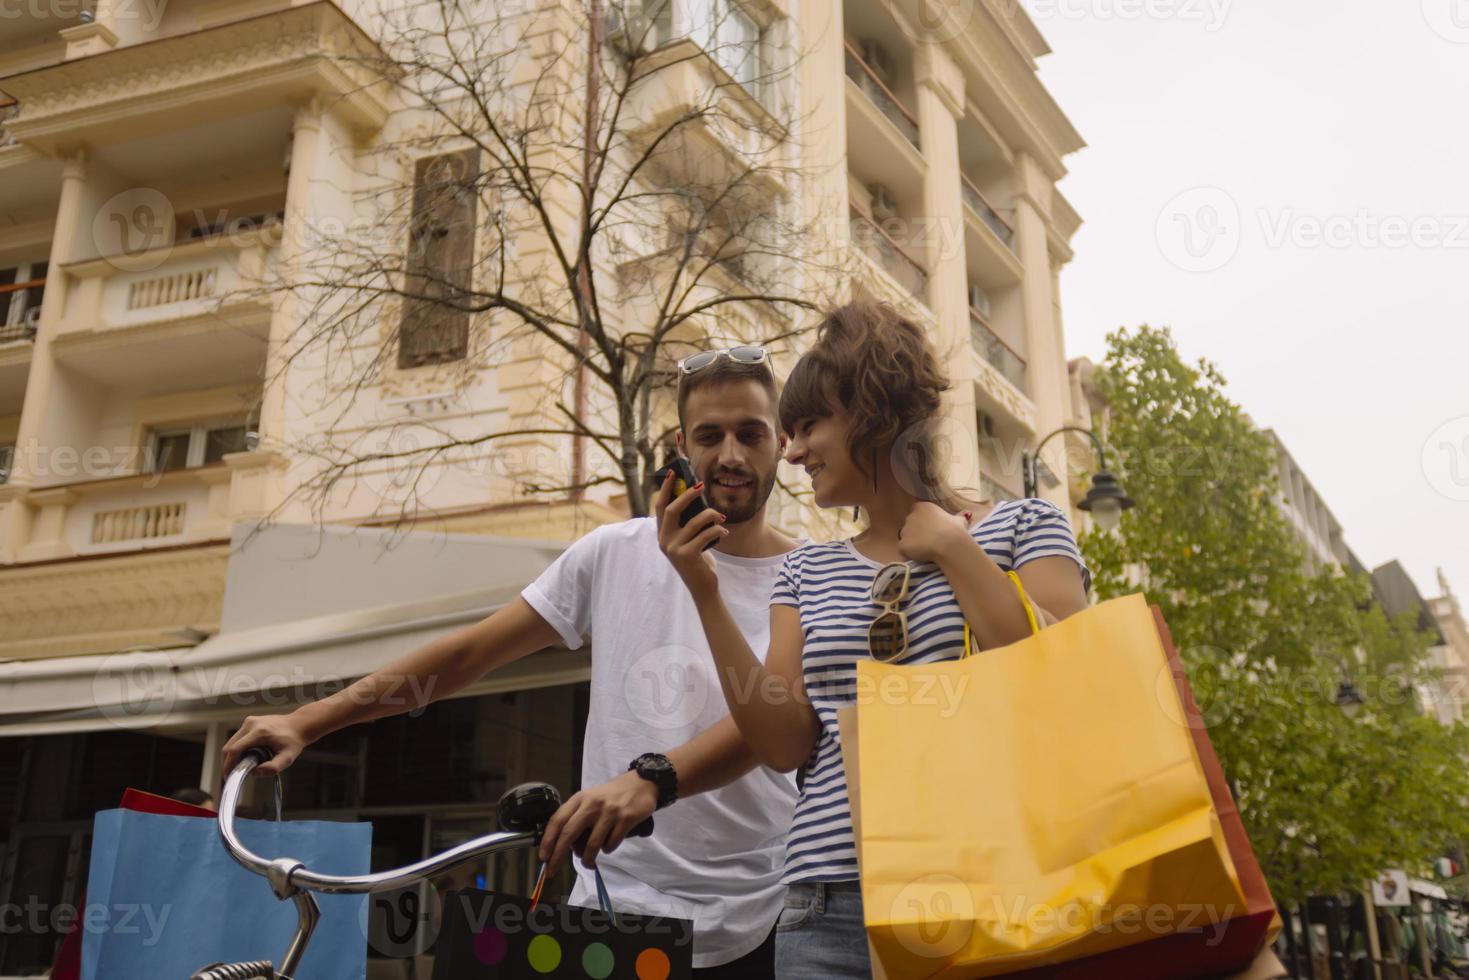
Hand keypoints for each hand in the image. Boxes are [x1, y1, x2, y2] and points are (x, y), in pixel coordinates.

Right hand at [220, 713, 310, 777]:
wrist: (298, 725)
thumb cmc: (293, 741)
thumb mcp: (288, 758)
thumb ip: (273, 768)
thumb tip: (254, 772)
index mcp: (260, 732)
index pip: (235, 749)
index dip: (228, 764)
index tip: (228, 776)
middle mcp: (252, 724)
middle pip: (229, 746)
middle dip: (228, 762)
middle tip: (233, 775)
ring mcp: (249, 721)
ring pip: (231, 742)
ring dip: (232, 756)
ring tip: (240, 766)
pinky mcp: (249, 721)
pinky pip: (236, 738)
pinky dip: (236, 749)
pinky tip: (245, 757)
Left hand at [538, 770, 657, 871]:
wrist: (642, 783)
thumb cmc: (612, 795)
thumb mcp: (591, 799)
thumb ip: (578, 816)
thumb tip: (565, 845)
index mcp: (580, 798)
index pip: (558, 819)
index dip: (548, 840)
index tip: (543, 857)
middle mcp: (592, 804)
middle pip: (569, 834)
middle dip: (557, 855)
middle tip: (551, 870)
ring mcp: (609, 812)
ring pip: (591, 844)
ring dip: (587, 859)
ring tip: (588, 863)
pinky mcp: (625, 819)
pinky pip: (611, 844)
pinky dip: (608, 850)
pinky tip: (608, 846)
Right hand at [654, 468, 726, 601]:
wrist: (703, 587)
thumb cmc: (699, 559)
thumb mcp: (691, 539)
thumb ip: (689, 522)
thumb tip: (698, 497)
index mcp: (662, 535)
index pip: (660, 507)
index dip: (665, 489)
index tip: (672, 473)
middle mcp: (664, 541)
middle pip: (672, 510)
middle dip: (687, 495)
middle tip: (701, 485)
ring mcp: (673, 549)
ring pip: (694, 521)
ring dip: (711, 515)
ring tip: (721, 517)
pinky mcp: (686, 555)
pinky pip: (706, 534)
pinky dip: (718, 531)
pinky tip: (724, 533)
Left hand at [897, 502, 972, 563]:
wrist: (949, 544)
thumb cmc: (955, 530)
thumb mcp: (959, 520)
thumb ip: (958, 517)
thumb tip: (966, 514)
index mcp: (923, 507)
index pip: (918, 511)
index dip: (924, 521)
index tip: (932, 529)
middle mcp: (910, 516)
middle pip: (910, 524)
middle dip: (917, 531)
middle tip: (930, 540)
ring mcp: (904, 530)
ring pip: (906, 537)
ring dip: (913, 542)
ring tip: (926, 550)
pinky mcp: (902, 545)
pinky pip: (904, 549)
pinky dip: (910, 553)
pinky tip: (921, 556)